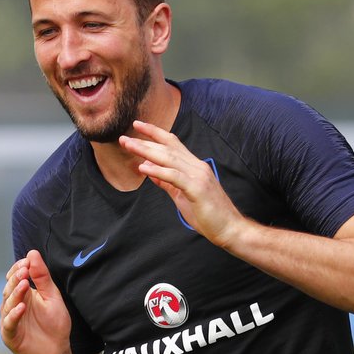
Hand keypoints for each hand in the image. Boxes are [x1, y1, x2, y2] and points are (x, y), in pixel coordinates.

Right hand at [0, 250, 73, 353]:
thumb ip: (43, 277)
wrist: (57, 353)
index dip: (19, 268)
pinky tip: (22, 307)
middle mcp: (12, 306)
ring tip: (24, 285)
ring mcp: (9, 321)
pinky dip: (14, 315)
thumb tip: (32, 253)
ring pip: (8, 305)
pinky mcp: (10, 336)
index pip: (15, 277)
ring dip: (16, 294)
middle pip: (10, 289)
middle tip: (24, 270)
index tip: (27, 262)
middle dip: (16, 279)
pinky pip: (9, 324)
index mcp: (22, 295)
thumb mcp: (52, 297)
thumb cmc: (55, 325)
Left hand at [120, 120, 246, 247]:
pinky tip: (143, 167)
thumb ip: (166, 182)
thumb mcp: (181, 195)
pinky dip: (158, 170)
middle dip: (144, 141)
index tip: (137, 125)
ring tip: (129, 146)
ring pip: (169, 158)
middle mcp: (197, 167)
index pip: (172, 144)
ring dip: (147, 151)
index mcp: (194, 166)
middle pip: (167, 148)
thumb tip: (150, 171)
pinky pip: (174, 177)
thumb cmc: (207, 214)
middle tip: (124, 138)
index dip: (155, 133)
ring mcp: (198, 176)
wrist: (229, 228)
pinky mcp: (197, 189)